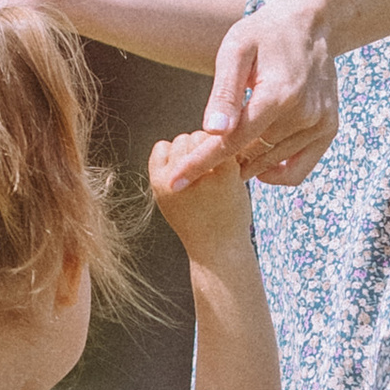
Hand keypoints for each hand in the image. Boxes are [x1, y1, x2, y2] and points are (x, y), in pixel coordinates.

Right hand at [148, 129, 255, 257]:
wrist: (218, 250)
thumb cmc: (197, 225)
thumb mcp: (169, 200)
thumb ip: (168, 172)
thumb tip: (179, 143)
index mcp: (158, 182)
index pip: (162, 147)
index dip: (176, 155)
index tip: (188, 170)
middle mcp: (175, 177)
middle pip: (183, 139)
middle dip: (195, 150)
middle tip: (207, 172)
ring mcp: (200, 175)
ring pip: (202, 138)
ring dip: (211, 149)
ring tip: (217, 172)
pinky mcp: (226, 174)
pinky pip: (223, 146)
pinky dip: (228, 152)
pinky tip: (231, 167)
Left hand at [203, 0, 337, 186]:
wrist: (309, 24)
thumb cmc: (264, 34)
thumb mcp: (236, 51)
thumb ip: (225, 92)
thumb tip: (213, 130)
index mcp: (278, 94)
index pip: (232, 142)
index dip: (200, 163)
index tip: (175, 182)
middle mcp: (304, 114)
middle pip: (249, 154)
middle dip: (222, 155)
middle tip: (207, 140)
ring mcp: (320, 124)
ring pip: (270, 162)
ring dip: (247, 160)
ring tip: (233, 140)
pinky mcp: (328, 129)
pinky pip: (298, 170)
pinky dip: (275, 173)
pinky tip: (258, 160)